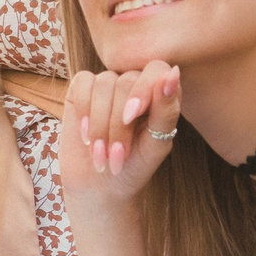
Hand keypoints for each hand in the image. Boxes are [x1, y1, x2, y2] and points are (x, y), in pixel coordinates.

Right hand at [58, 62, 182, 209]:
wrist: (100, 187)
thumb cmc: (136, 166)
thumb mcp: (156, 144)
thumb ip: (167, 109)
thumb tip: (173, 73)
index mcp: (160, 92)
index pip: (157, 69)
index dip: (143, 90)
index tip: (131, 118)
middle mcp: (135, 83)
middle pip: (126, 81)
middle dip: (119, 124)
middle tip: (116, 155)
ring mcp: (108, 85)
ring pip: (104, 84)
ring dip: (100, 125)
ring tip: (101, 155)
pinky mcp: (82, 90)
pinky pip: (83, 82)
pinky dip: (84, 111)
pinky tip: (86, 136)